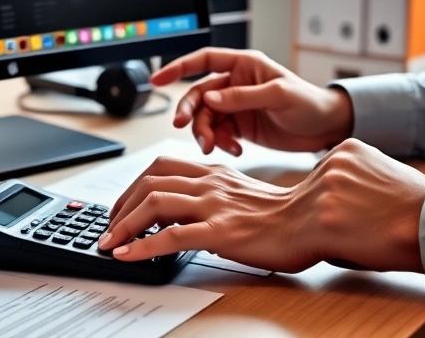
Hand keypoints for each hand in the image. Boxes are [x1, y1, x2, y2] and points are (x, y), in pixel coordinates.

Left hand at [99, 139, 424, 273]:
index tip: (121, 206)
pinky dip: (141, 246)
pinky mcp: (220, 232)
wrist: (317, 223)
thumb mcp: (248, 197)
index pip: (161, 167)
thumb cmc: (289, 217)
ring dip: (122, 225)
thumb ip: (221, 195)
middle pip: (149, 181)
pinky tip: (128, 256)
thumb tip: (197, 209)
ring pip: (153, 203)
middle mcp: (210, 184)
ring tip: (108, 243)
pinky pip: (170, 237)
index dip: (133, 185)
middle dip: (119, 204)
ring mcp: (214, 206)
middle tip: (107, 227)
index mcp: (216, 174)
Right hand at [151, 48, 353, 154]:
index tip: (157, 79)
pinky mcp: (240, 127)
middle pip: (199, 95)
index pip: (203, 61)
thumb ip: (242, 97)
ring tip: (216, 146)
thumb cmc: (309, 103)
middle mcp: (235, 84)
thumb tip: (210, 98)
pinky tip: (234, 150)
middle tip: (185, 127)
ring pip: (205, 118)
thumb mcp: (279, 95)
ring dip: (205, 133)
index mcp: (244, 66)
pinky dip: (220, 143)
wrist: (326, 128)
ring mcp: (236, 106)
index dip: (178, 68)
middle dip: (190, 112)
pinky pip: (218, 134)